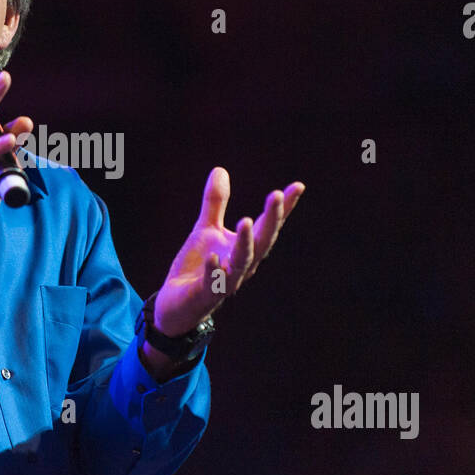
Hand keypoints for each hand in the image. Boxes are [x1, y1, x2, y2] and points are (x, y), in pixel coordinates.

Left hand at [153, 168, 303, 336]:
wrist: (176, 304)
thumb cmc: (198, 267)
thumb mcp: (205, 229)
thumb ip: (216, 203)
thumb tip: (220, 169)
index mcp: (246, 249)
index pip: (268, 226)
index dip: (284, 208)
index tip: (297, 186)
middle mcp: (242, 266)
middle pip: (262, 242)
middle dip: (271, 220)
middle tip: (276, 195)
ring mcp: (226, 281)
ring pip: (242, 263)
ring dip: (246, 243)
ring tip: (247, 220)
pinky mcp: (206, 294)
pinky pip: (213, 282)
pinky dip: (215, 270)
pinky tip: (213, 256)